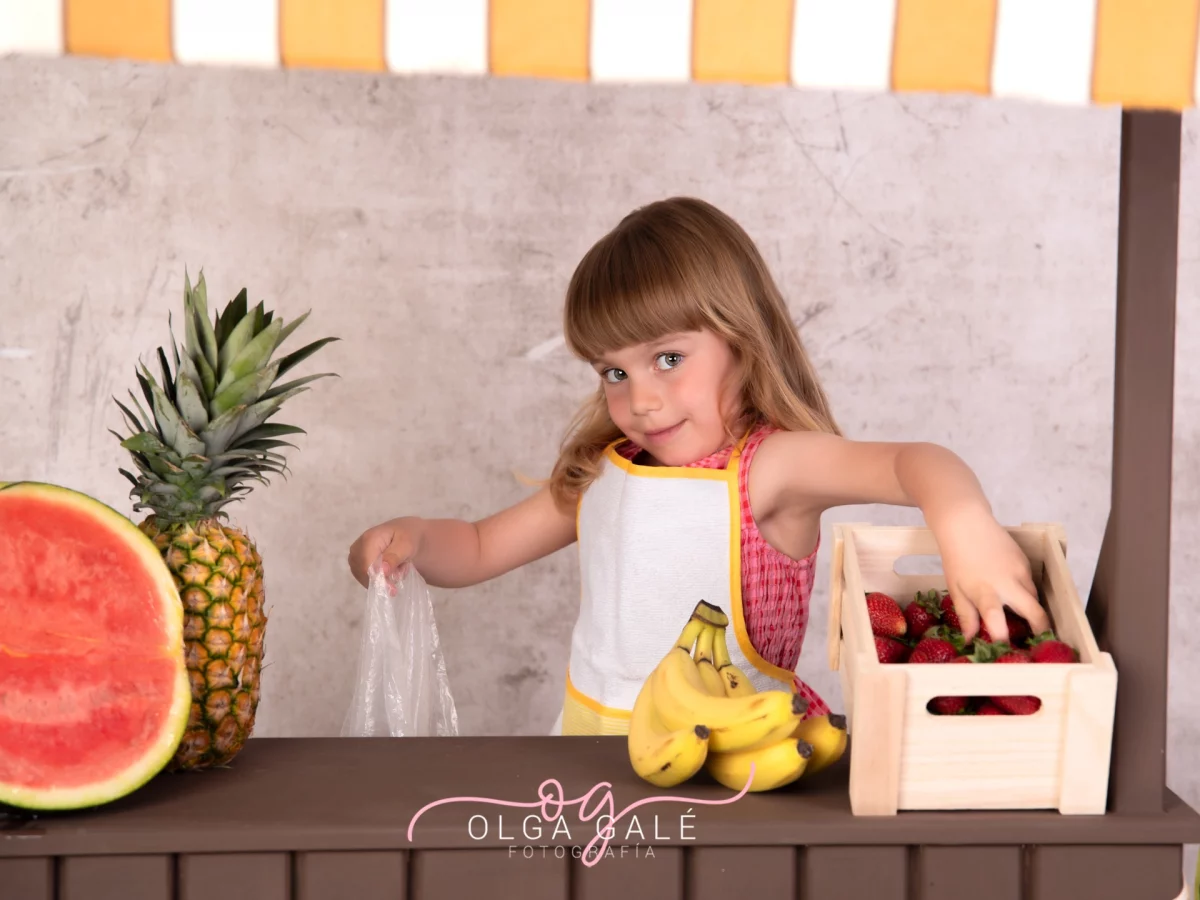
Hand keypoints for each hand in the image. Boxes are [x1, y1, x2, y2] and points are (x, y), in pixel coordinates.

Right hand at [347, 517, 421, 589]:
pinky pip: (365, 578)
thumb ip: (394, 557)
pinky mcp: (357, 563)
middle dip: (383, 579)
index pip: (367, 566)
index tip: (393, 590)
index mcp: (368, 539)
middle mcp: (357, 548)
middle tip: (401, 573)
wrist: (405, 532)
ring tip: (398, 569)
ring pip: (364, 578)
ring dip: (382, 579)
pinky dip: (378, 578)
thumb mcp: (406, 545)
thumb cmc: (407, 537)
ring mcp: (355, 556)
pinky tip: (390, 571)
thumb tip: (382, 571)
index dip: (378, 580)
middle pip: (364, 574)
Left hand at [933, 509, 1050, 643]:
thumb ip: (966, 616)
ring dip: (1032, 610)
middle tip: (1036, 641)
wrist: (966, 523)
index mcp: (985, 592)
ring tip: (1022, 619)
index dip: (1003, 638)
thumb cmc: (956, 558)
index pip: (998, 621)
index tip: (1005, 650)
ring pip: (1035, 598)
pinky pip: (1031, 584)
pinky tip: (1013, 593)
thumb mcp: (955, 589)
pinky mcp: (1026, 562)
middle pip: (1036, 613)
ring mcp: (1021, 572)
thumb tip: (970, 641)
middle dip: (1040, 630)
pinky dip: (1026, 593)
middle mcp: (1008, 583)